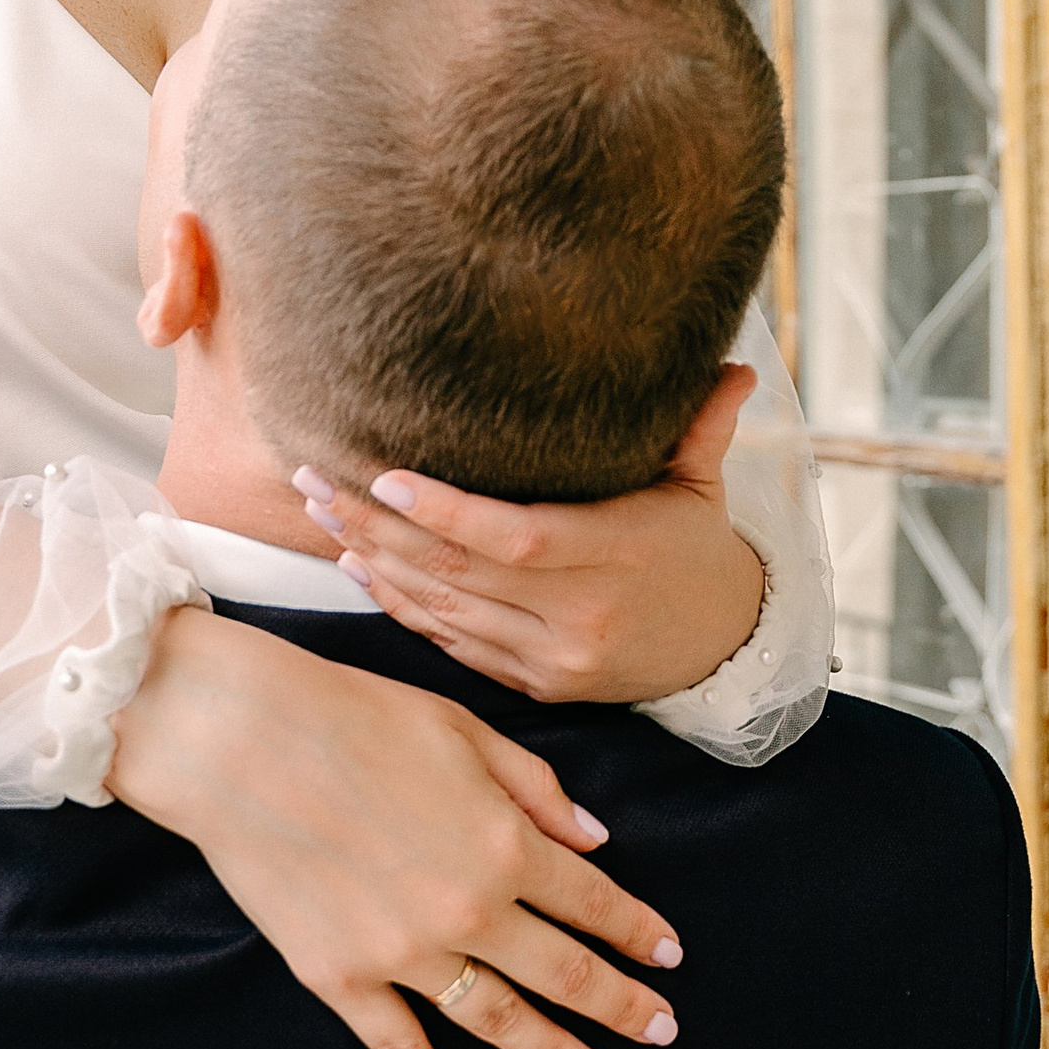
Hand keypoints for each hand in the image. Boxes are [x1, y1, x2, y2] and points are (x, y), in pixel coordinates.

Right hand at [106, 603, 681, 1048]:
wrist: (238, 740)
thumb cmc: (352, 714)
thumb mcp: (463, 728)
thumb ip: (535, 789)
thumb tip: (593, 841)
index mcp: (505, 842)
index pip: (594, 903)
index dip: (638, 932)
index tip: (669, 957)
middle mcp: (468, 910)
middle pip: (564, 974)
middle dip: (621, 1006)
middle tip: (661, 1032)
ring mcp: (404, 954)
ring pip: (498, 1022)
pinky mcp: (341, 978)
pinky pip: (400, 1048)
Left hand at [295, 367, 764, 706]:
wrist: (719, 652)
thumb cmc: (697, 550)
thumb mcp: (702, 487)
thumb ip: (702, 427)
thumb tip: (736, 363)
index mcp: (619, 556)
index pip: (517, 537)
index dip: (446, 512)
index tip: (385, 476)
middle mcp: (581, 616)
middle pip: (461, 573)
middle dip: (377, 525)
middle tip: (312, 478)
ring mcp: (553, 658)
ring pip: (445, 610)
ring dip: (374, 562)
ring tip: (319, 513)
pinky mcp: (534, 685)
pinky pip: (453, 644)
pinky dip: (401, 605)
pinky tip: (358, 567)